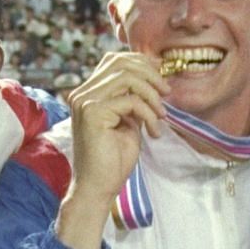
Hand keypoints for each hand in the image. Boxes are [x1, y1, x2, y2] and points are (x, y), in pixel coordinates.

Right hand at [56, 51, 165, 248]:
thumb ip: (134, 99)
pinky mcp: (93, 113)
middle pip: (121, 63)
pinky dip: (149, 113)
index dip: (141, 63)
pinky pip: (131, 100)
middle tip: (166, 94)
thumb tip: (155, 77)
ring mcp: (85, 102)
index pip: (114, 60)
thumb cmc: (113, 159)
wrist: (98, 188)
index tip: (161, 80)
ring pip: (127, 77)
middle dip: (150, 75)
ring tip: (161, 115)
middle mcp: (82, 93)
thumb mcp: (128, 121)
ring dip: (152, 95)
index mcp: (88, 93)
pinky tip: (153, 131)